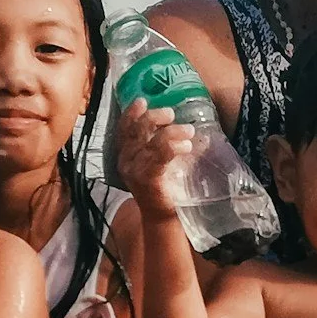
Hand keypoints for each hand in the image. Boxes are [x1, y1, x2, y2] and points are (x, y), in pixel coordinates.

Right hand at [118, 98, 198, 215]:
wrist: (165, 216)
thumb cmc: (166, 185)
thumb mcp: (165, 159)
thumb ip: (169, 142)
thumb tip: (193, 124)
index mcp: (127, 154)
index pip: (124, 129)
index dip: (131, 114)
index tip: (142, 100)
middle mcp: (126, 161)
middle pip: (135, 131)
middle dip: (153, 117)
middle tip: (171, 113)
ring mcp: (135, 171)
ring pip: (149, 142)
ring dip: (170, 132)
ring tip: (189, 131)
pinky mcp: (147, 180)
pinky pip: (158, 158)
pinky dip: (172, 147)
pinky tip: (186, 146)